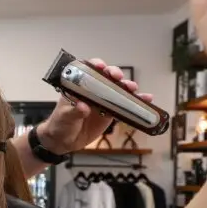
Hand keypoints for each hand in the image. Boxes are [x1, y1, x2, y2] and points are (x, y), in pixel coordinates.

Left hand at [36, 61, 153, 154]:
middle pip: (106, 77)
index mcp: (79, 86)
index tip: (101, 66)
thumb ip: (74, 111)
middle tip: (118, 78)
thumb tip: (83, 107)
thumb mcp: (64, 116)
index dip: (96, 65)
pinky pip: (124, 106)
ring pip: (118, 89)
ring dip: (127, 87)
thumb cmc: (60, 123)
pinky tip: (146, 99)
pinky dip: (136, 102)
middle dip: (114, 74)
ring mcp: (103, 100)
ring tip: (134, 89)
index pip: (88, 70)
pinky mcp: (110, 112)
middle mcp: (93, 90)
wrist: (63, 141)